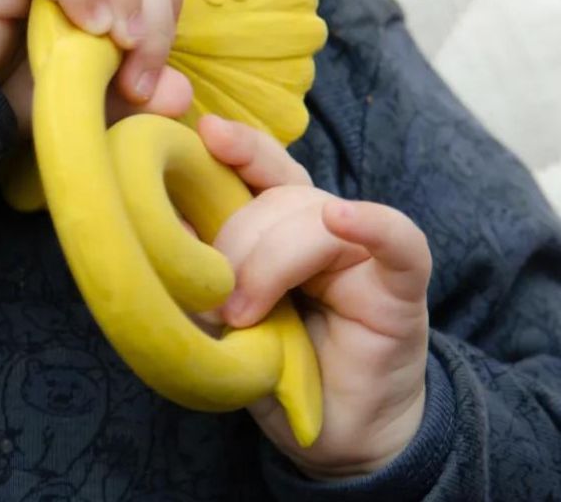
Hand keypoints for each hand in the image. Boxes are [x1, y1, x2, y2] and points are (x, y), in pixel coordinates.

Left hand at [199, 115, 431, 479]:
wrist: (337, 434)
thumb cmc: (275, 370)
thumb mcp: (220, 318)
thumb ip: (200, 270)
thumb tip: (165, 221)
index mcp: (279, 223)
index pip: (260, 168)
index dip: (237, 147)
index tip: (206, 133)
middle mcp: (322, 225)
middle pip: (278, 196)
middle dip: (238, 241)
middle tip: (215, 302)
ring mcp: (363, 251)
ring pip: (313, 218)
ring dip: (269, 262)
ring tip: (244, 316)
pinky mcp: (401, 286)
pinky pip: (398, 241)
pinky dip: (371, 224)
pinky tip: (342, 219)